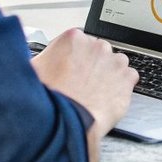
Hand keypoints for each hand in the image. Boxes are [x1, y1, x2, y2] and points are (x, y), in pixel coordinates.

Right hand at [31, 28, 137, 142]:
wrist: (66, 122)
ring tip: (95, 92)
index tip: (72, 67)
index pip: (78, 41)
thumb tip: (39, 57)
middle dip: (91, 65)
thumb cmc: (50, 99)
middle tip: (81, 83)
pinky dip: (122, 86)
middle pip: (97, 51)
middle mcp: (96, 46)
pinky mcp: (127, 78)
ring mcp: (114, 61)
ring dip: (107, 74)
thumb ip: (41, 57)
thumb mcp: (32, 70)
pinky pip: (129, 77)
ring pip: (115, 63)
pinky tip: (108, 97)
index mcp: (73, 38)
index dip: (74, 57)